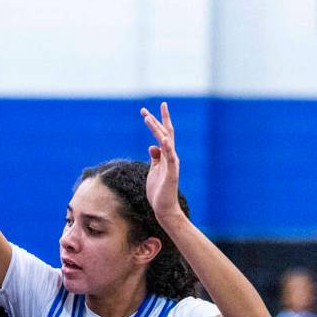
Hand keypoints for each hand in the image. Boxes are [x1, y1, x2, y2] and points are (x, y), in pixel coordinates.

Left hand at [141, 102, 185, 227]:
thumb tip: (152, 146)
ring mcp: (172, 163)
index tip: (145, 112)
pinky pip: (170, 158)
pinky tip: (163, 139)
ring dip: (157, 130)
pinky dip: (167, 148)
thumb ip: (155, 158)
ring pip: (165, 142)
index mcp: (165, 155)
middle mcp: (170, 156)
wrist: (164, 207)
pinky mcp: (172, 172)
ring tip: (148, 119)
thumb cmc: (158, 190)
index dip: (154, 123)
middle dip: (155, 120)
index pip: (160, 134)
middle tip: (144, 110)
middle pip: (164, 133)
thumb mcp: (154, 170)